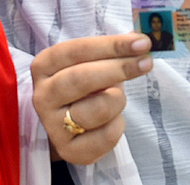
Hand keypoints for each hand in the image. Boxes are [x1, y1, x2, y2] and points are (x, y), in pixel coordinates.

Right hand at [30, 33, 151, 164]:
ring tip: (118, 97)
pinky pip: (106, 136)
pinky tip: (112, 119)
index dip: (111, 46)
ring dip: (118, 99)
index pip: (76, 50)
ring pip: (97, 108)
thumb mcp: (87, 63)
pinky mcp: (69, 151)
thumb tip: (139, 39)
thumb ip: (109, 51)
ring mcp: (53, 125)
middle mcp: (43, 95)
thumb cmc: (81, 86)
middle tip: (146, 63)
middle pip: (82, 78)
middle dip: (119, 68)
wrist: (63, 125)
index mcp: (44, 66)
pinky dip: (118, 124)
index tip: (141, 43)